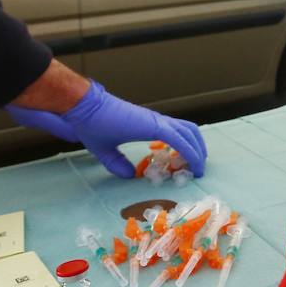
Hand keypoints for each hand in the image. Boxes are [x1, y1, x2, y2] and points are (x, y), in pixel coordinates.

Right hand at [8, 81, 206, 178]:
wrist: (85, 110)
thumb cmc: (93, 126)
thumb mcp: (105, 151)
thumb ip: (117, 163)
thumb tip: (129, 176)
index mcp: (148, 125)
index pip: (176, 132)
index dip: (186, 145)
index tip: (189, 163)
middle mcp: (157, 121)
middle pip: (189, 130)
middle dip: (198, 147)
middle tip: (199, 166)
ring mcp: (157, 122)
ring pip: (189, 133)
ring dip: (198, 150)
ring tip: (200, 168)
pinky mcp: (154, 125)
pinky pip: (179, 139)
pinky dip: (190, 151)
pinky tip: (193, 164)